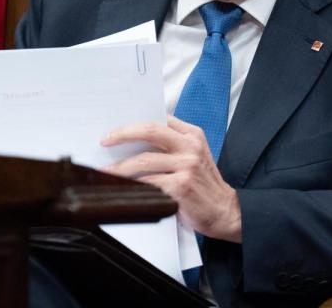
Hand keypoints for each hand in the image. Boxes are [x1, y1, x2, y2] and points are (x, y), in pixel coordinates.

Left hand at [101, 115, 242, 242]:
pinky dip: (131, 185)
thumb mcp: (195, 157)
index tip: (116, 130)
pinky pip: (148, 183)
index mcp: (193, 135)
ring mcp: (186, 166)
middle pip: (149, 131)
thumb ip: (173, 146)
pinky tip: (121, 188)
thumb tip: (134, 143)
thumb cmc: (204, 185)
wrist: (226, 211)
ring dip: (119, 168)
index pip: (159, 119)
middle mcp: (190, 147)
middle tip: (105, 141)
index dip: (134, 123)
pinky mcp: (180, 187)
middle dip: (122, 134)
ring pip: (143, 160)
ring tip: (105, 172)